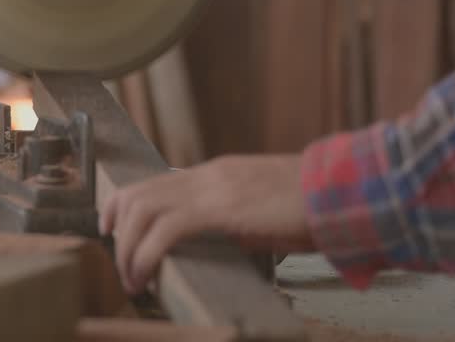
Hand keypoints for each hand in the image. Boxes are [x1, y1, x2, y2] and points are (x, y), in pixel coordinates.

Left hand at [98, 153, 315, 294]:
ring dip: (128, 248)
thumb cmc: (312, 207)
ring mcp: (212, 188)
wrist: (341, 191)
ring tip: (132, 280)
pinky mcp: (221, 208)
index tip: (112, 231)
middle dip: (118, 233)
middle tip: (122, 268)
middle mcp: (205, 176)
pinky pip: (166, 229)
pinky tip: (146, 276)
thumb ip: (235, 220)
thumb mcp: (262, 211)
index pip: (152, 184)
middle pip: (137, 195)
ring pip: (142, 210)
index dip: (123, 207)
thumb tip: (220, 241)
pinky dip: (146, 253)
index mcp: (214, 175)